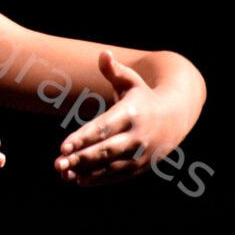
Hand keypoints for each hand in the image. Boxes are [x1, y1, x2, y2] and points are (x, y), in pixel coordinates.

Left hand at [54, 51, 187, 186]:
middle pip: (106, 150)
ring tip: (63, 173)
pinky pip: (118, 175)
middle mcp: (137, 136)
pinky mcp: (142, 166)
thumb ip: (114, 70)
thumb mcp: (131, 80)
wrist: (176, 115)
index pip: (103, 128)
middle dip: (81, 158)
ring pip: (111, 166)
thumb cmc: (143, 95)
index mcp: (131, 114)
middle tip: (57, 164)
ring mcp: (141, 153)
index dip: (82, 138)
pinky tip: (79, 180)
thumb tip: (103, 54)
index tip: (62, 147)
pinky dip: (100, 179)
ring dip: (86, 172)